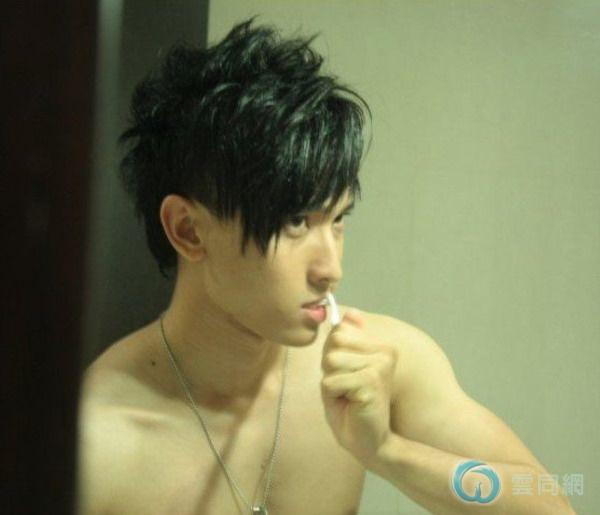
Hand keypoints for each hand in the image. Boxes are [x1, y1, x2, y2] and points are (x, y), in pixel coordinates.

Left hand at [320, 308, 398, 467]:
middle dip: (330, 367)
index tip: (346, 374)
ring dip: (332, 382)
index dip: (332, 355)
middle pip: (334, 343)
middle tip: (346, 387)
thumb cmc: (352, 405)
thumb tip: (351, 313)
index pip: (339, 332)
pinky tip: (351, 404)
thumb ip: (346, 340)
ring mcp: (380, 366)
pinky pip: (331, 381)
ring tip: (348, 395)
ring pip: (331, 361)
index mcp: (381, 346)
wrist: (370, 442)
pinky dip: (333, 396)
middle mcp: (385, 352)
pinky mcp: (371, 383)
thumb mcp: (343, 367)